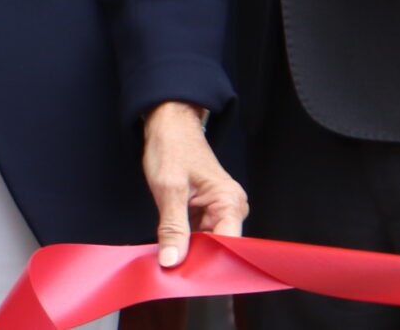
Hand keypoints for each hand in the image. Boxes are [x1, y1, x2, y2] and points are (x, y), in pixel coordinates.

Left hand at [141, 101, 244, 266]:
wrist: (168, 124)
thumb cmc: (171, 148)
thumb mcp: (168, 190)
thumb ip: (172, 228)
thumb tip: (172, 260)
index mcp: (230, 202)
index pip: (227, 245)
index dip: (208, 262)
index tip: (187, 274)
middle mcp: (231, 207)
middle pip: (217, 247)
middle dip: (196, 258)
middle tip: (172, 268)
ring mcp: (219, 209)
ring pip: (206, 242)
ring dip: (188, 250)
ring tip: (170, 258)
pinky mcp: (206, 210)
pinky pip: (198, 233)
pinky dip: (185, 240)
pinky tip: (172, 247)